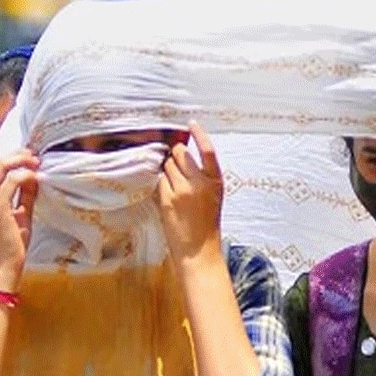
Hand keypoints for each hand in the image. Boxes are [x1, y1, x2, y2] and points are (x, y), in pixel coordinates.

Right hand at [0, 150, 38, 290]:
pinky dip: (26, 176)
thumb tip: (34, 177)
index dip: (12, 159)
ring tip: (37, 164)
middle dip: (17, 155)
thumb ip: (25, 196)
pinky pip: (12, 180)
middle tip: (35, 156)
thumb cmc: (11, 246)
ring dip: (22, 161)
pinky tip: (36, 179)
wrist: (3, 267)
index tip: (30, 159)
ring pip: (1, 166)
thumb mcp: (20, 215)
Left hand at [158, 122, 223, 268]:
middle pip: (181, 153)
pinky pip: (159, 181)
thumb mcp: (212, 196)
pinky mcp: (168, 199)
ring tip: (174, 188)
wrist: (199, 250)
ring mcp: (182, 190)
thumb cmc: (206, 225)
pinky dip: (161, 186)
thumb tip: (184, 157)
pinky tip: (168, 197)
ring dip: (167, 171)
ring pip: (167, 166)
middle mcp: (200, 183)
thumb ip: (203, 177)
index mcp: (215, 181)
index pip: (208, 150)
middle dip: (176, 155)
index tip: (191, 124)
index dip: (199, 135)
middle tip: (176, 168)